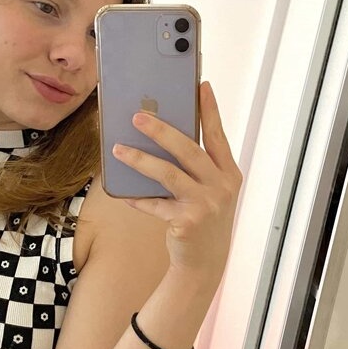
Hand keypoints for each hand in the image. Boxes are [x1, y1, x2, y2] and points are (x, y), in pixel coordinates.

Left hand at [111, 81, 242, 281]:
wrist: (205, 263)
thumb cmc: (202, 218)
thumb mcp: (208, 191)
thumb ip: (195, 167)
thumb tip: (162, 136)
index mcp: (229, 173)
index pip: (217, 136)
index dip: (210, 110)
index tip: (202, 86)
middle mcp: (222, 186)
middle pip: (189, 150)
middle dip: (162, 131)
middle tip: (138, 116)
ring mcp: (206, 205)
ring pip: (169, 174)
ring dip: (141, 160)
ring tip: (118, 149)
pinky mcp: (187, 222)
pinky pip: (156, 204)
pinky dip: (138, 198)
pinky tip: (124, 193)